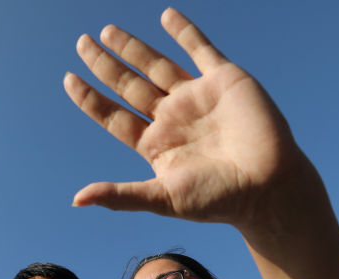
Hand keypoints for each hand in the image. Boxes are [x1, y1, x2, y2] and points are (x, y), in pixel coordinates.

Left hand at [64, 8, 306, 227]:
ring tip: (106, 31)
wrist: (269, 186)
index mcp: (155, 145)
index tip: (69, 79)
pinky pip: (200, 49)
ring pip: (156, 65)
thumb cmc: (218, 199)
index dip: (91, 99)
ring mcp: (196, 97)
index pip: (114, 116)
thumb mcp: (162, 198)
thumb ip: (120, 195)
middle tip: (81, 43)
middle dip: (105, 65)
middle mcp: (172, 118)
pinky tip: (166, 15)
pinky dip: (184, 31)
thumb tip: (76, 200)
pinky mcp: (224, 80)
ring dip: (132, 47)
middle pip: (129, 85)